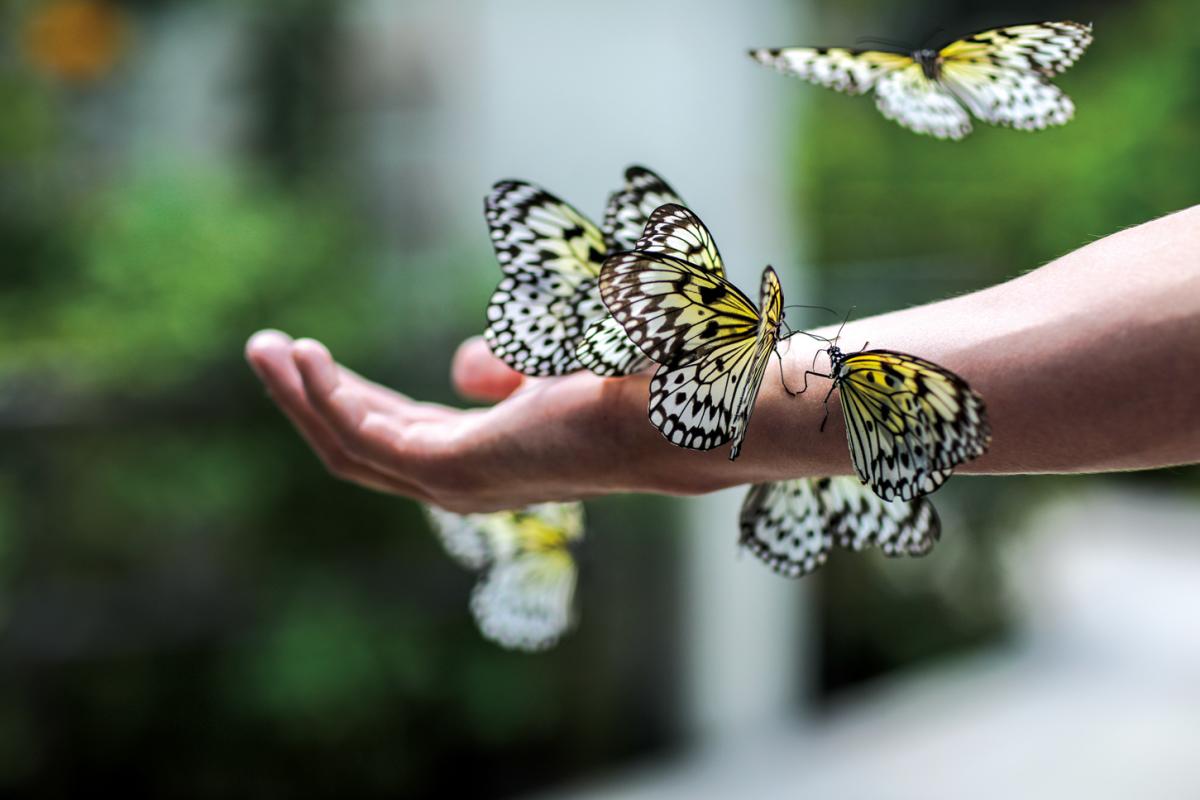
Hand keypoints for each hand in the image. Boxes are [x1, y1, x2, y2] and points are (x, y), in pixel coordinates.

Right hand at [243, 331, 819, 511]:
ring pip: (350, 445)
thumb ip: (497, 366)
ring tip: (262, 348)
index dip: (341, 393)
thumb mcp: (539, 364)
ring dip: (301, 396)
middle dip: (305, 395)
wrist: (668, 407)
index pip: (388, 432)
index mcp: (476, 456)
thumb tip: (460, 372)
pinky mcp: (452, 472)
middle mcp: (458, 480)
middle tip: (260, 347)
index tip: (302, 352)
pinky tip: (303, 358)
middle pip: (357, 442)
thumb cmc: (619, 383)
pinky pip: (366, 437)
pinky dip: (327, 398)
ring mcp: (453, 483)